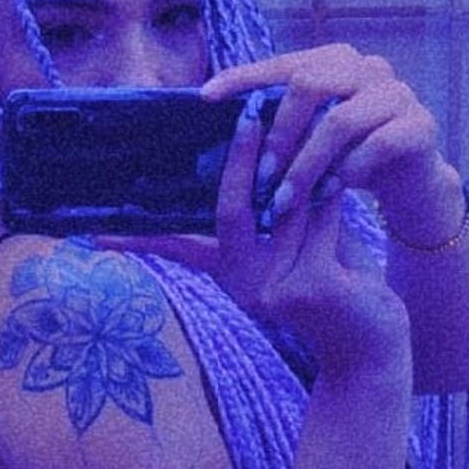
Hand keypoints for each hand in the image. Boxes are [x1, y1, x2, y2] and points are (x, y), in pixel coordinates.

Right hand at [98, 92, 411, 380]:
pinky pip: (319, 224)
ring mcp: (272, 290)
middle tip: (249, 114)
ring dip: (307, 172)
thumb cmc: (342, 293)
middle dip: (243, 158)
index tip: (96, 236)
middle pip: (231, 211)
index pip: (178, 250)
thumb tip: (280, 153)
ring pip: (285, 210)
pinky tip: (349, 178)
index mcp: (230, 278)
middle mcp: (242, 287)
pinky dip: (335, 199)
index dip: (139, 239)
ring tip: (322, 132)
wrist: (373, 354)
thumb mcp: (307, 248)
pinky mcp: (308, 287)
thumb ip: (289, 212)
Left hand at [201, 43, 459, 234]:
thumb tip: (221, 130)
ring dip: (305, 165)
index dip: (244, 77)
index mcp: (336, 61)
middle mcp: (368, 68)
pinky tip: (333, 191)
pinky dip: (348, 172)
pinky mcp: (420, 126)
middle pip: (310, 85)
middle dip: (278, 134)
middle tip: (260, 175)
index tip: (206, 97)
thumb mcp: (310, 137)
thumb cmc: (347, 157)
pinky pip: (375, 146)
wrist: (409, 182)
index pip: (283, 63)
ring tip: (285, 200)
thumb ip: (280, 124)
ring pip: (339, 121)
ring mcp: (398, 94)